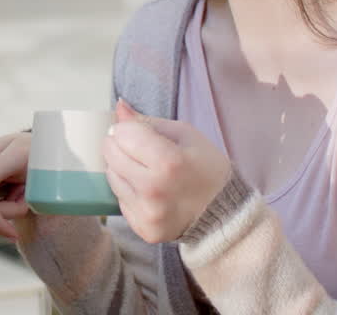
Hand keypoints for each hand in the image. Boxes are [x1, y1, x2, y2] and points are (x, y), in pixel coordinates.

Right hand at [0, 132, 30, 238]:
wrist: (33, 149)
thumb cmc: (29, 150)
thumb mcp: (18, 156)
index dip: (0, 216)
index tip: (20, 222)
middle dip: (7, 210)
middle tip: (26, 195)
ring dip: (7, 209)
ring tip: (20, 190)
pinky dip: (3, 208)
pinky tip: (12, 193)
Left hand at [103, 99, 231, 242]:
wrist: (225, 213)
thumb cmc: (206, 167)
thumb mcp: (184, 134)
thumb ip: (147, 121)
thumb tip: (118, 106)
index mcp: (169, 162)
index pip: (122, 134)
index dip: (128, 129)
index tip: (140, 134)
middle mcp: (154, 190)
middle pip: (111, 154)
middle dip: (120, 146)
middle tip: (141, 151)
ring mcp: (148, 213)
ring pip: (111, 177)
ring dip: (122, 169)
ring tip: (147, 171)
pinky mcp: (144, 229)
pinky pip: (120, 201)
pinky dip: (130, 192)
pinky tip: (150, 192)